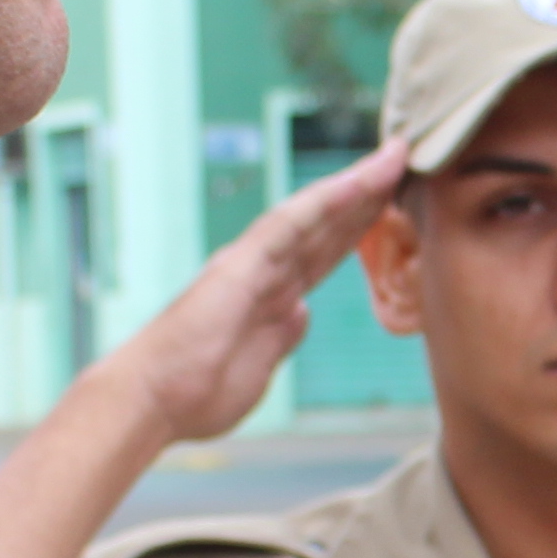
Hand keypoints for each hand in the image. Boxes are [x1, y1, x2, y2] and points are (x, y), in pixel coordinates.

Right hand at [106, 141, 408, 443]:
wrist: (150, 402)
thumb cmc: (194, 392)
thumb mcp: (260, 366)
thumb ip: (281, 336)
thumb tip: (301, 312)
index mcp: (270, 294)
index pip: (325, 252)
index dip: (360, 227)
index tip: (396, 203)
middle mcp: (263, 270)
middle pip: (327, 227)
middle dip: (369, 196)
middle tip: (406, 162)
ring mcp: (252, 264)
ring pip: (314, 215)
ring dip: (356, 185)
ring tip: (394, 155)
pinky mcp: (241, 267)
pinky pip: (289, 226)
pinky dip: (325, 202)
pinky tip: (358, 181)